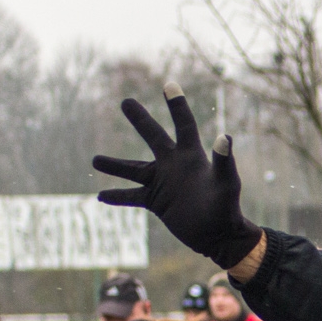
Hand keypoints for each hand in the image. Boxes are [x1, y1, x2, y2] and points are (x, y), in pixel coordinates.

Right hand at [92, 83, 263, 269]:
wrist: (219, 236)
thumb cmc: (227, 208)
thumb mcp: (226, 183)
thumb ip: (224, 161)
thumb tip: (225, 137)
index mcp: (191, 156)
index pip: (184, 124)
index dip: (177, 105)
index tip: (169, 84)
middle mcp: (175, 165)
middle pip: (154, 137)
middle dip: (140, 120)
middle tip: (125, 101)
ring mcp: (164, 183)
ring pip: (133, 170)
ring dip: (115, 165)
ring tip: (94, 160)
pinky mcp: (157, 202)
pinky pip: (132, 196)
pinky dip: (117, 196)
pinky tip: (100, 196)